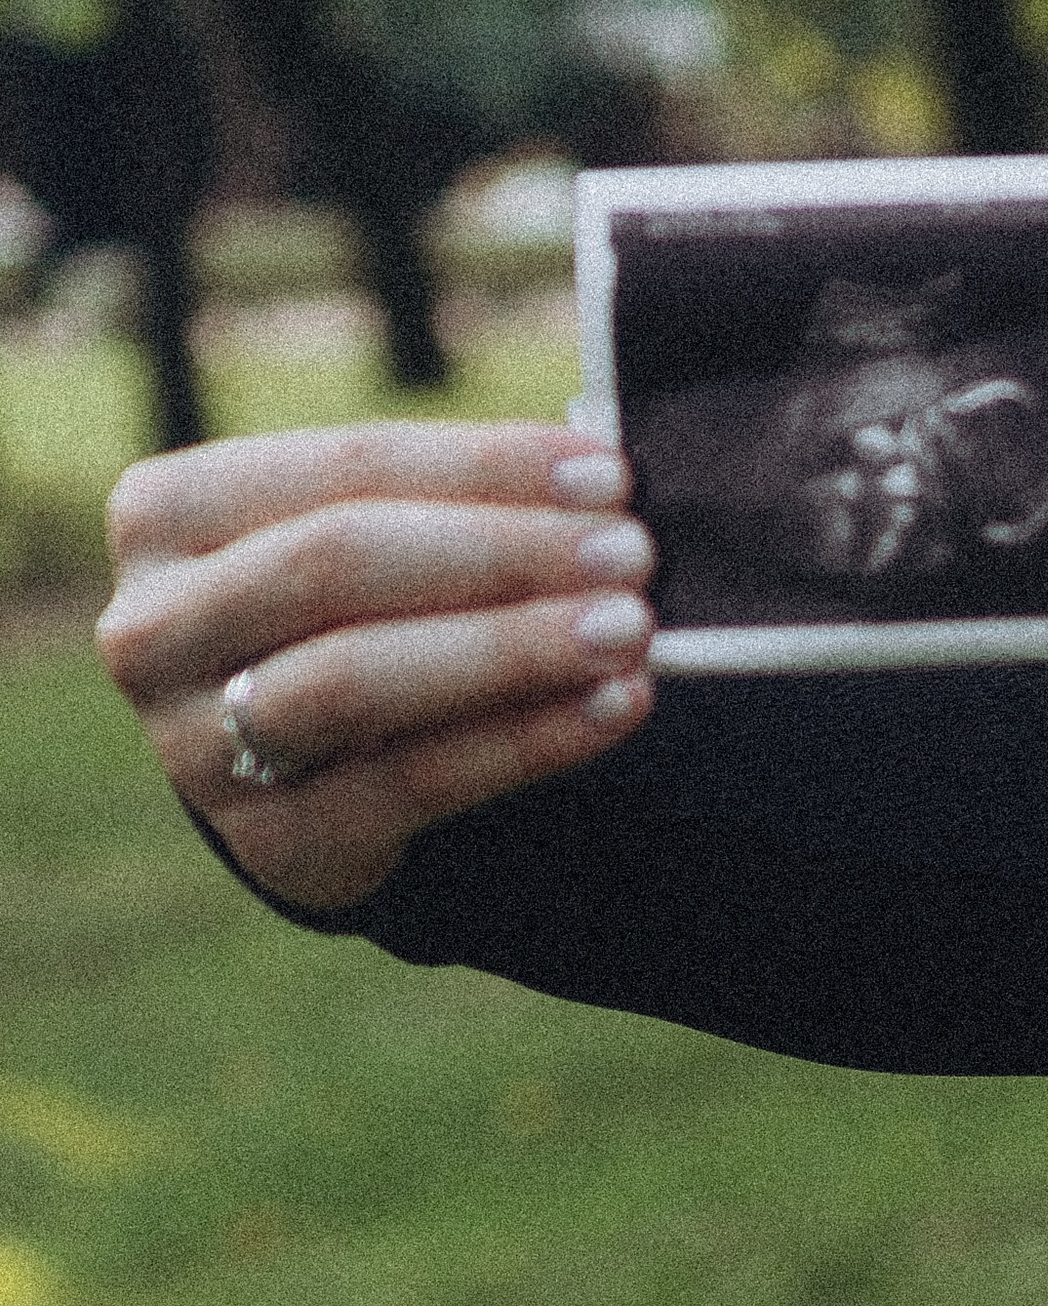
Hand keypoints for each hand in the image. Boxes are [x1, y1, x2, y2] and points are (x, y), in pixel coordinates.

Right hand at [95, 420, 660, 916]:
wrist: (295, 777)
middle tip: (633, 553)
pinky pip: (413, 783)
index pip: (343, 466)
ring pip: (358, 679)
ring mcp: (196, 744)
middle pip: (338, 564)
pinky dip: (525, 740)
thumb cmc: (348, 621)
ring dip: (511, 648)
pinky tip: (614, 707)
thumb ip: (445, 503)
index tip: (609, 474)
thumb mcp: (366, 544)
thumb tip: (597, 479)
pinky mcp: (273, 840)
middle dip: (502, 553)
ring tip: (630, 629)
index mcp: (166, 513)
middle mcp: (155, 626)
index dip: (484, 466)